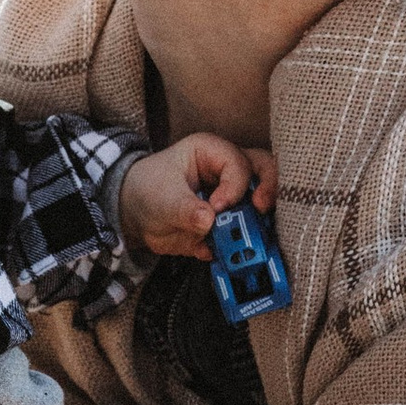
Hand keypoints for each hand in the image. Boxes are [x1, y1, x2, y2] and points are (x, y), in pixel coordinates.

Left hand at [118, 135, 277, 261]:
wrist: (137, 216)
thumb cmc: (147, 192)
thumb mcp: (161, 199)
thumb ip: (185, 209)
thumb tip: (208, 221)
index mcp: (211, 152)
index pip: (238, 163)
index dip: (233, 187)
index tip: (218, 208)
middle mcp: (229, 169)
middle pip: (264, 170)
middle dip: (268, 189)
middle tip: (260, 210)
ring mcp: (235, 194)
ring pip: (264, 199)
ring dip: (262, 219)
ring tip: (254, 237)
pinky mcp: (233, 219)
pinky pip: (252, 227)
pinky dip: (251, 239)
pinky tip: (239, 252)